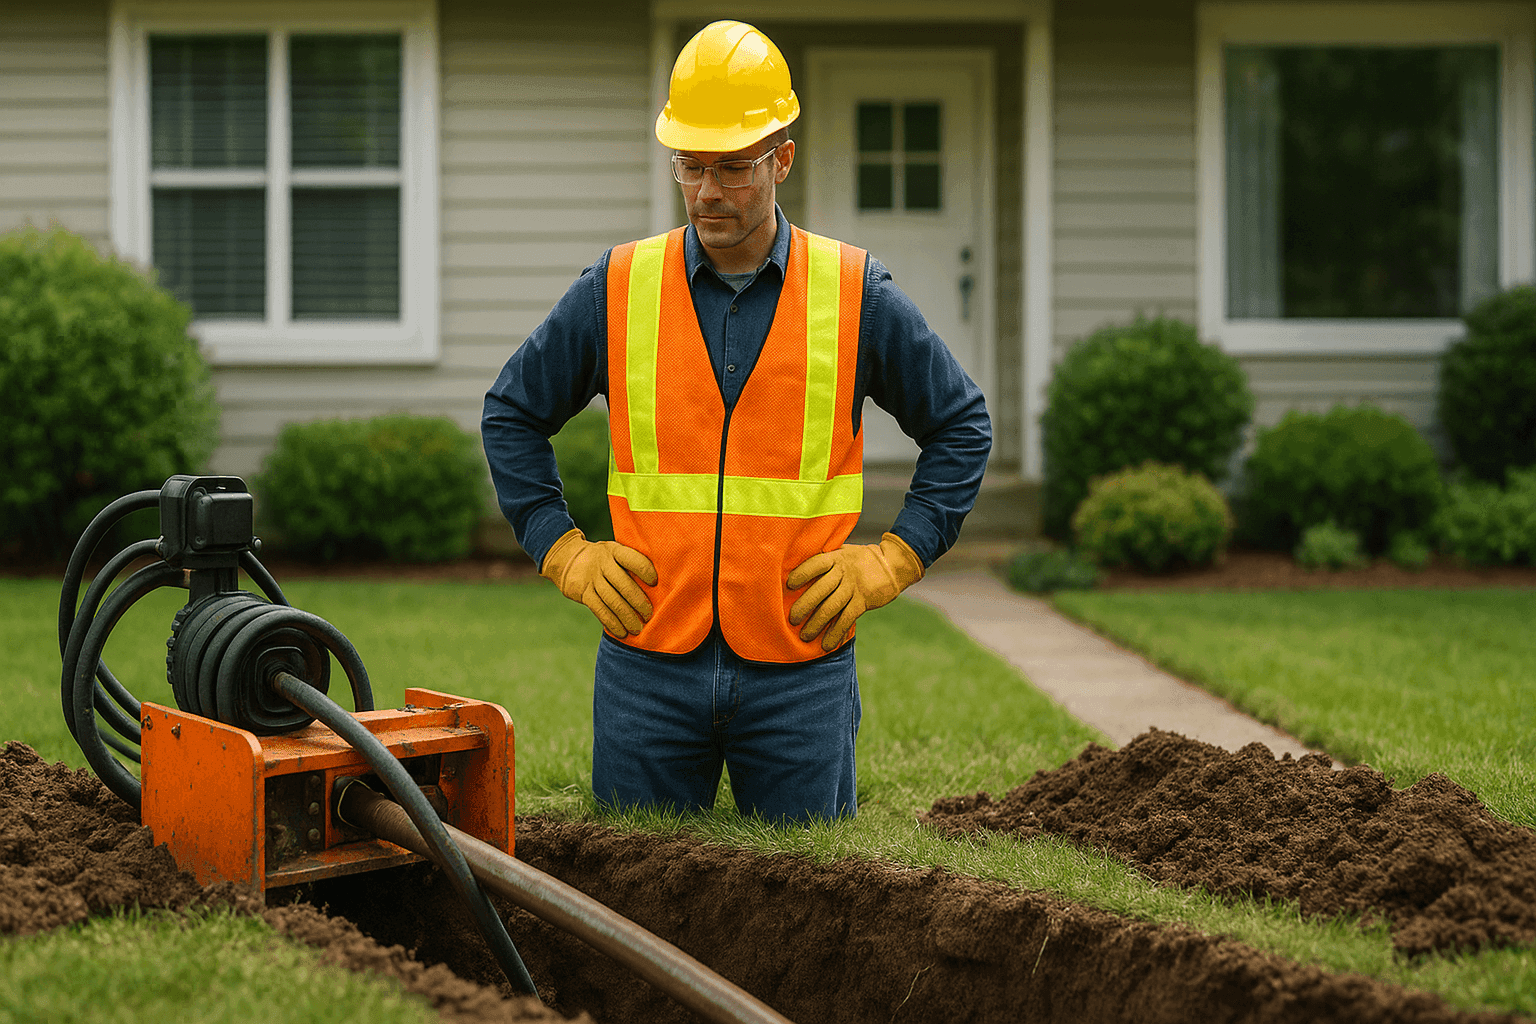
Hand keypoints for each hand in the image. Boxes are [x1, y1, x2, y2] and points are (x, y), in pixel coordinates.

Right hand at [540, 528, 658, 636]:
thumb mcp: (614, 552)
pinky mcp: (583, 593)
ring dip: (627, 617)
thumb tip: (657, 586)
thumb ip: (630, 562)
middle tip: (649, 615)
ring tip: (638, 629)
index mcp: (614, 550)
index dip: (644, 571)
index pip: (632, 559)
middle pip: (623, 585)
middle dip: (638, 602)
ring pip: (612, 600)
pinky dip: (612, 623)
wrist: (567, 559)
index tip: (655, 583)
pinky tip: (621, 632)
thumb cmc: (603, 559)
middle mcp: (602, 563)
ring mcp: (591, 578)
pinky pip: (599, 610)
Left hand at [786, 533, 923, 651]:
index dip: (803, 574)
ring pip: (832, 607)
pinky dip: (836, 633)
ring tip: (805, 636)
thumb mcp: (842, 552)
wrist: (892, 565)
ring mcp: (854, 587)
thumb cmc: (859, 560)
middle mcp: (844, 572)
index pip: (816, 564)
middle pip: (821, 589)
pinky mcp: (863, 602)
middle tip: (792, 619)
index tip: (789, 584)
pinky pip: (847, 619)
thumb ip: (825, 561)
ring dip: (817, 623)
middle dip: (805, 605)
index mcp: (836, 557)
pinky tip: (827, 644)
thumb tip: (795, 572)